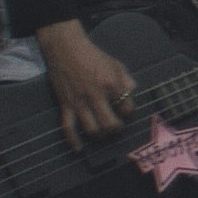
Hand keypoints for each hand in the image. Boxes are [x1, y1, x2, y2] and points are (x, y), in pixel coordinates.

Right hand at [37, 19, 133, 150]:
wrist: (65, 49)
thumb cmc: (93, 56)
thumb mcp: (116, 64)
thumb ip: (127, 80)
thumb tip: (131, 95)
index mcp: (111, 85)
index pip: (127, 108)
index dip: (128, 112)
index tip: (125, 111)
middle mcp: (96, 96)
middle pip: (110, 124)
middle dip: (116, 129)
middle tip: (116, 127)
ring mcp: (79, 102)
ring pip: (92, 129)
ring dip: (100, 135)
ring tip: (103, 133)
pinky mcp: (65, 105)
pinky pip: (68, 127)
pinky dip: (73, 140)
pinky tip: (79, 149)